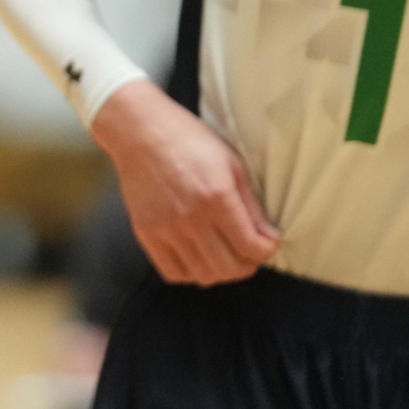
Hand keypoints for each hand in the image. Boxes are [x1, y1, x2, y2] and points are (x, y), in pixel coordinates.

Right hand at [91, 81, 279, 284]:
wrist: (140, 132)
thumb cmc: (190, 141)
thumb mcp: (232, 164)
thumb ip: (250, 205)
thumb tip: (268, 236)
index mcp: (217, 198)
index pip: (252, 247)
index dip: (268, 249)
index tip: (268, 242)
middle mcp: (191, 218)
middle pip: (229, 268)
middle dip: (248, 265)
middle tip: (249, 252)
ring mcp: (166, 229)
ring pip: (203, 275)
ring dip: (220, 271)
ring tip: (224, 255)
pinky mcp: (145, 234)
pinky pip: (173, 272)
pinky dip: (191, 273)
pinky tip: (197, 257)